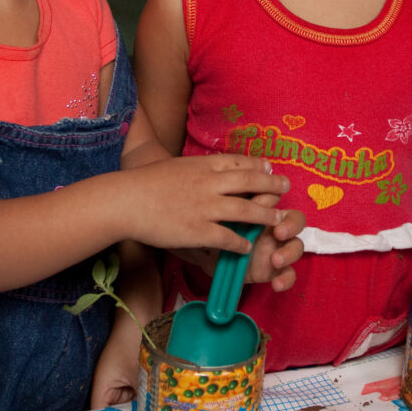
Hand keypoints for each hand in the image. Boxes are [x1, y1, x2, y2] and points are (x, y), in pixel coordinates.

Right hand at [90, 314, 142, 408]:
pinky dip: (149, 399)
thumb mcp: (139, 375)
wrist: (142, 309)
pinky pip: (141, 392)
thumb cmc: (132, 339)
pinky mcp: (137, 373)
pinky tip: (162, 409)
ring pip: (132, 404)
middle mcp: (111, 385)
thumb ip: (143, 402)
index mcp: (102, 386)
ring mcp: (125, 379)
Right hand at [123, 154, 290, 253]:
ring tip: (277, 220)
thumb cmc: (146, 183)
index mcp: (202, 165)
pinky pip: (227, 238)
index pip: (239, 162)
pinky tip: (247, 248)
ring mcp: (205, 207)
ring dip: (265, 215)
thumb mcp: (176, 166)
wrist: (126, 200)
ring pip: (246, 211)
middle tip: (285, 188)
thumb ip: (198, 169)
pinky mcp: (197, 230)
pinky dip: (241, 243)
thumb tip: (215, 170)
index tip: (270, 168)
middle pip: (249, 183)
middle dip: (271, 185)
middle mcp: (208, 183)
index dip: (258, 166)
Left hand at [172, 202, 304, 291]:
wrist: (200, 251)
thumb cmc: (206, 225)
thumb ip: (221, 210)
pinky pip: (288, 273)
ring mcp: (275, 247)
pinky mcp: (274, 269)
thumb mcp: (210, 216)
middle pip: (295, 219)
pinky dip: (286, 279)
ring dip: (290, 252)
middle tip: (278, 232)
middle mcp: (271, 225)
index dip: (271, 198)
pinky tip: (277, 284)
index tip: (259, 203)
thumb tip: (224, 201)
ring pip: (296, 245)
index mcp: (259, 206)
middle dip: (290, 224)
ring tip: (275, 260)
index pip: (275, 197)